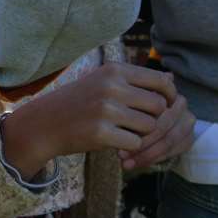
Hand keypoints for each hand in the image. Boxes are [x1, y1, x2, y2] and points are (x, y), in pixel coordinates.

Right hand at [1, 61, 176, 177]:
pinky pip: (136, 143)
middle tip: (139, 125)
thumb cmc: (79, 102)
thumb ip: (136, 80)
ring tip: (123, 132)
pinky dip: (129, 147)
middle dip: (154, 119)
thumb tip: (172, 78)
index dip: (169, 97)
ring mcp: (106, 109)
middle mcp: (111, 86)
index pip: (161, 81)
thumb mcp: (104, 81)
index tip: (164, 107)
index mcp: (114, 70)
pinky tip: (114, 142)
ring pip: (150, 126)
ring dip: (141, 134)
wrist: (45, 123)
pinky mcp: (102, 133)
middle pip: (159, 106)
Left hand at [122, 85, 195, 170]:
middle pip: (161, 125)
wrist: (151, 118)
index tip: (116, 134)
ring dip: (145, 154)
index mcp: (163, 88)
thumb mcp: (125, 104)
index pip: (153, 107)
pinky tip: (137, 164)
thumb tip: (117, 120)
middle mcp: (179, 102)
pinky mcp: (188, 137)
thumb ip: (126, 106)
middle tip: (120, 154)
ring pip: (167, 141)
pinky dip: (154, 159)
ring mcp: (187, 120)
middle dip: (139, 142)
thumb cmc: (129, 108)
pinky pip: (173, 151)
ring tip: (125, 163)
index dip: (135, 122)